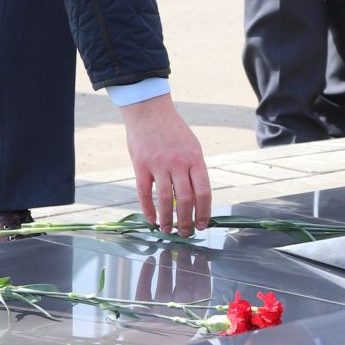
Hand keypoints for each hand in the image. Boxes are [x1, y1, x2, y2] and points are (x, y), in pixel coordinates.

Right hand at [119, 95, 211, 235]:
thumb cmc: (172, 131)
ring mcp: (159, 164)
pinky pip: (145, 193)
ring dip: (168, 220)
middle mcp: (178, 162)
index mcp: (195, 158)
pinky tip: (152, 220)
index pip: (204, 192)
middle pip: (186, 200)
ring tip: (168, 230)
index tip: (203, 225)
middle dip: (187, 222)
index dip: (204, 212)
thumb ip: (194, 169)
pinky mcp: (141, 165)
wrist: (149, 110)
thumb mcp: (191, 146)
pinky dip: (149, 210)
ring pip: (166, 200)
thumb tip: (198, 199)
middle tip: (186, 233)